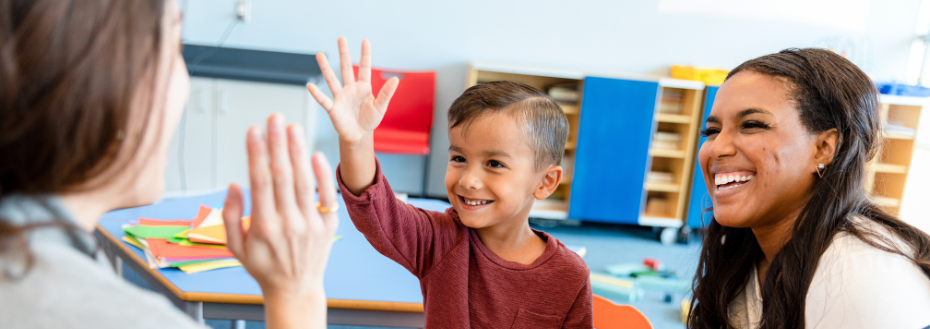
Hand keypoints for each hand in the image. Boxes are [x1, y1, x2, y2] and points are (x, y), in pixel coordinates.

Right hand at [222, 113, 337, 327]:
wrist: (295, 288)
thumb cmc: (262, 264)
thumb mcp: (235, 246)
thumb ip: (230, 215)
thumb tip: (234, 184)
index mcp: (264, 227)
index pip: (260, 183)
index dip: (257, 154)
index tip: (253, 130)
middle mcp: (289, 224)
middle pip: (283, 177)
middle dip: (278, 144)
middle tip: (275, 117)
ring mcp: (311, 224)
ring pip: (305, 182)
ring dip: (298, 152)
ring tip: (293, 127)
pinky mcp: (328, 225)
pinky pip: (326, 196)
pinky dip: (322, 175)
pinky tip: (315, 153)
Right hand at [307, 37, 398, 144]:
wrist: (359, 135)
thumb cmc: (370, 120)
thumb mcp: (380, 107)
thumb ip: (386, 93)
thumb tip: (395, 79)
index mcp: (363, 87)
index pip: (365, 68)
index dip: (365, 55)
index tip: (365, 41)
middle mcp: (350, 89)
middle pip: (346, 68)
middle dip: (344, 54)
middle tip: (341, 38)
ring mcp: (340, 97)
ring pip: (332, 80)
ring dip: (326, 68)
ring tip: (320, 54)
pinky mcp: (333, 109)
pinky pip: (324, 100)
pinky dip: (317, 94)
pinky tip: (310, 86)